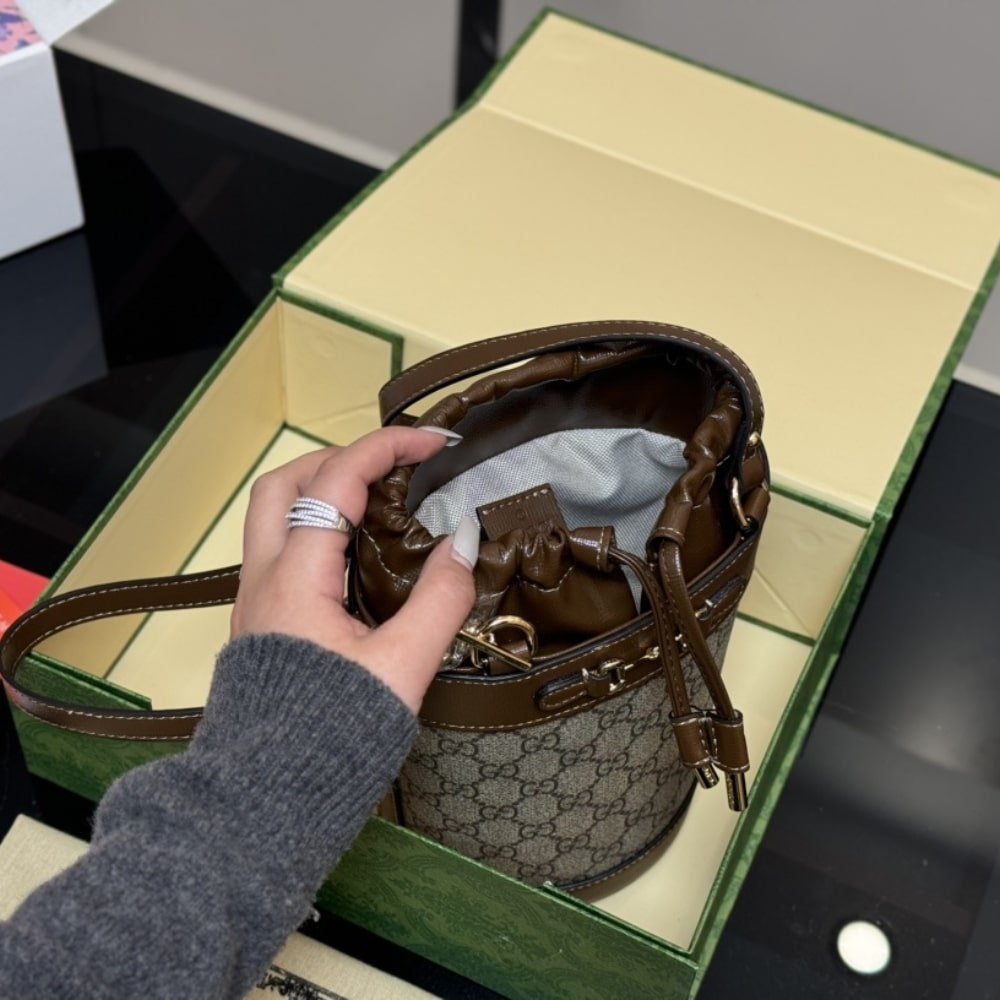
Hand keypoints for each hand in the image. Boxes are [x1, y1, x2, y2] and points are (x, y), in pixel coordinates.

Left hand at [230, 426, 477, 712]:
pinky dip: (319, 525)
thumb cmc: (329, 740)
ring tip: (378, 498)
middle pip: (286, 482)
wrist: (263, 803)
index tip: (433, 443)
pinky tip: (357, 551)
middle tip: (395, 465)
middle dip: (342, 458)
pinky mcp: (262, 623)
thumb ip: (439, 600)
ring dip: (324, 489)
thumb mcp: (400, 669)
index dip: (387, 448)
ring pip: (275, 514)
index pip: (337, 481)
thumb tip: (465, 542)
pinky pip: (282, 549)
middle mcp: (265, 579)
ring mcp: (256, 600)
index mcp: (296, 579)